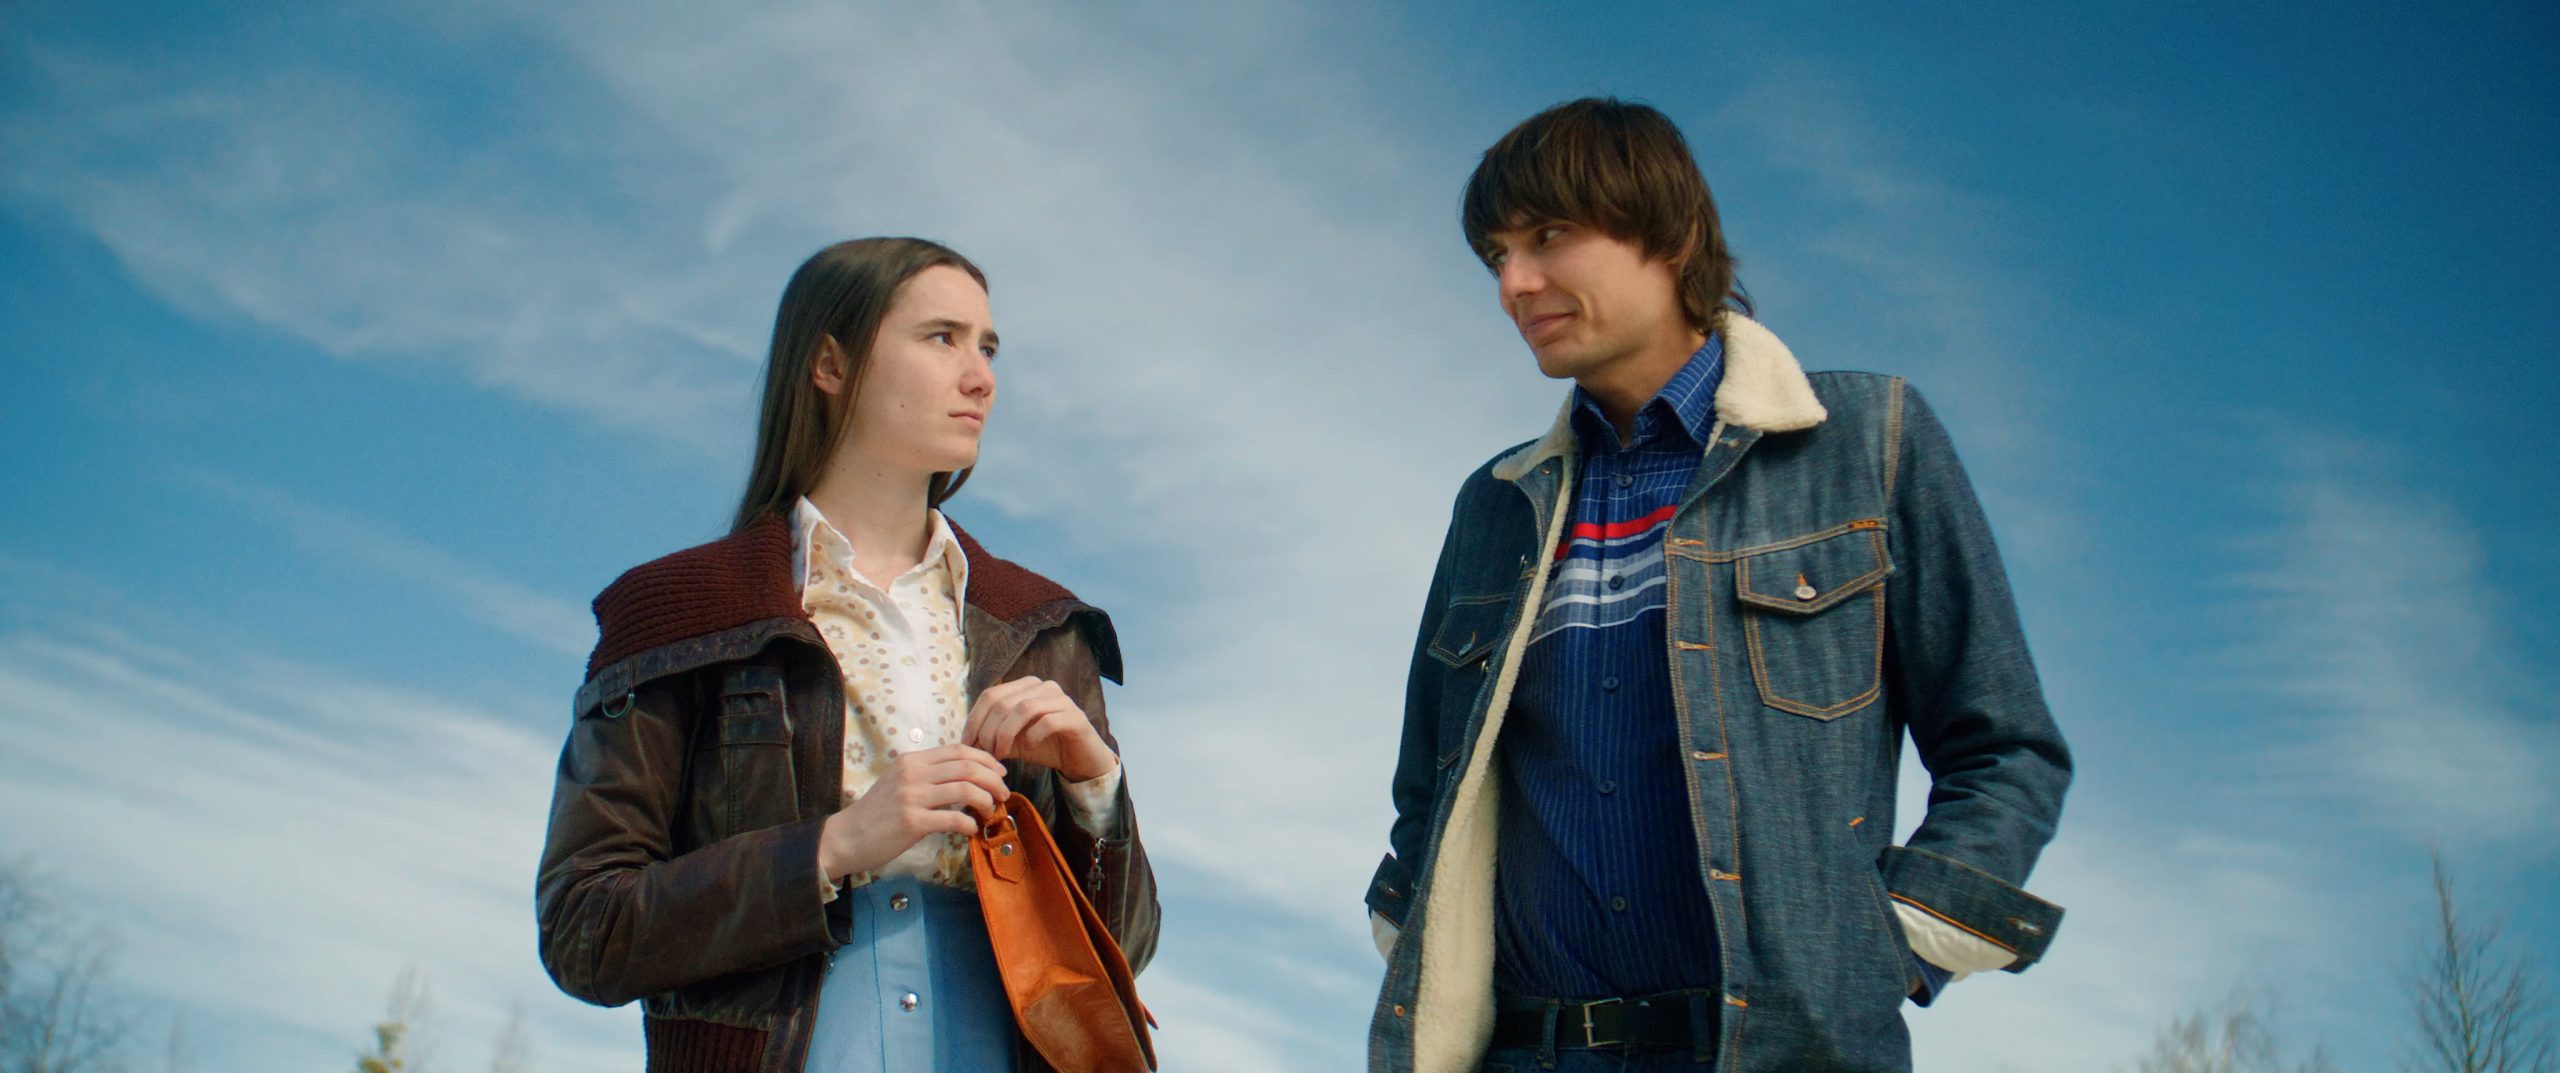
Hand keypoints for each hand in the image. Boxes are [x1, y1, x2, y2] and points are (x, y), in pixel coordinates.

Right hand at [817, 744, 1008, 880]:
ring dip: (986, 800)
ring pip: (965, 789)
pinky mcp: (912, 822)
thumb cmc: (877, 813)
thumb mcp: (899, 782)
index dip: (986, 759)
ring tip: (990, 810)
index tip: (999, 772)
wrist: (847, 837)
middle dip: (993, 779)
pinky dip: (970, 823)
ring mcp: (912, 796)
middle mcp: (913, 773)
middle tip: (1003, 793)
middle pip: (967, 766)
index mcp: (912, 761)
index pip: (959, 750)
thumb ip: (927, 775)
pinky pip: (953, 818)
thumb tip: (964, 776)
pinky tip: (972, 829)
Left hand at [963, 676, 1118, 783]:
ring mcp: (1061, 700)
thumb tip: (966, 741)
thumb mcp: (1012, 740)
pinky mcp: (1076, 717)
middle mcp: (1043, 686)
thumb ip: (992, 735)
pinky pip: (1048, 722)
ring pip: (1024, 708)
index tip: (968, 744)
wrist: (1080, 760)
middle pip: (1003, 701)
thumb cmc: (1044, 747)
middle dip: (989, 730)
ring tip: (1003, 753)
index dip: (975, 720)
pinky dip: (1032, 737)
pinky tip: (1029, 750)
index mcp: (1025, 686)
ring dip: (1007, 734)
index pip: (990, 695)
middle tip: (986, 753)